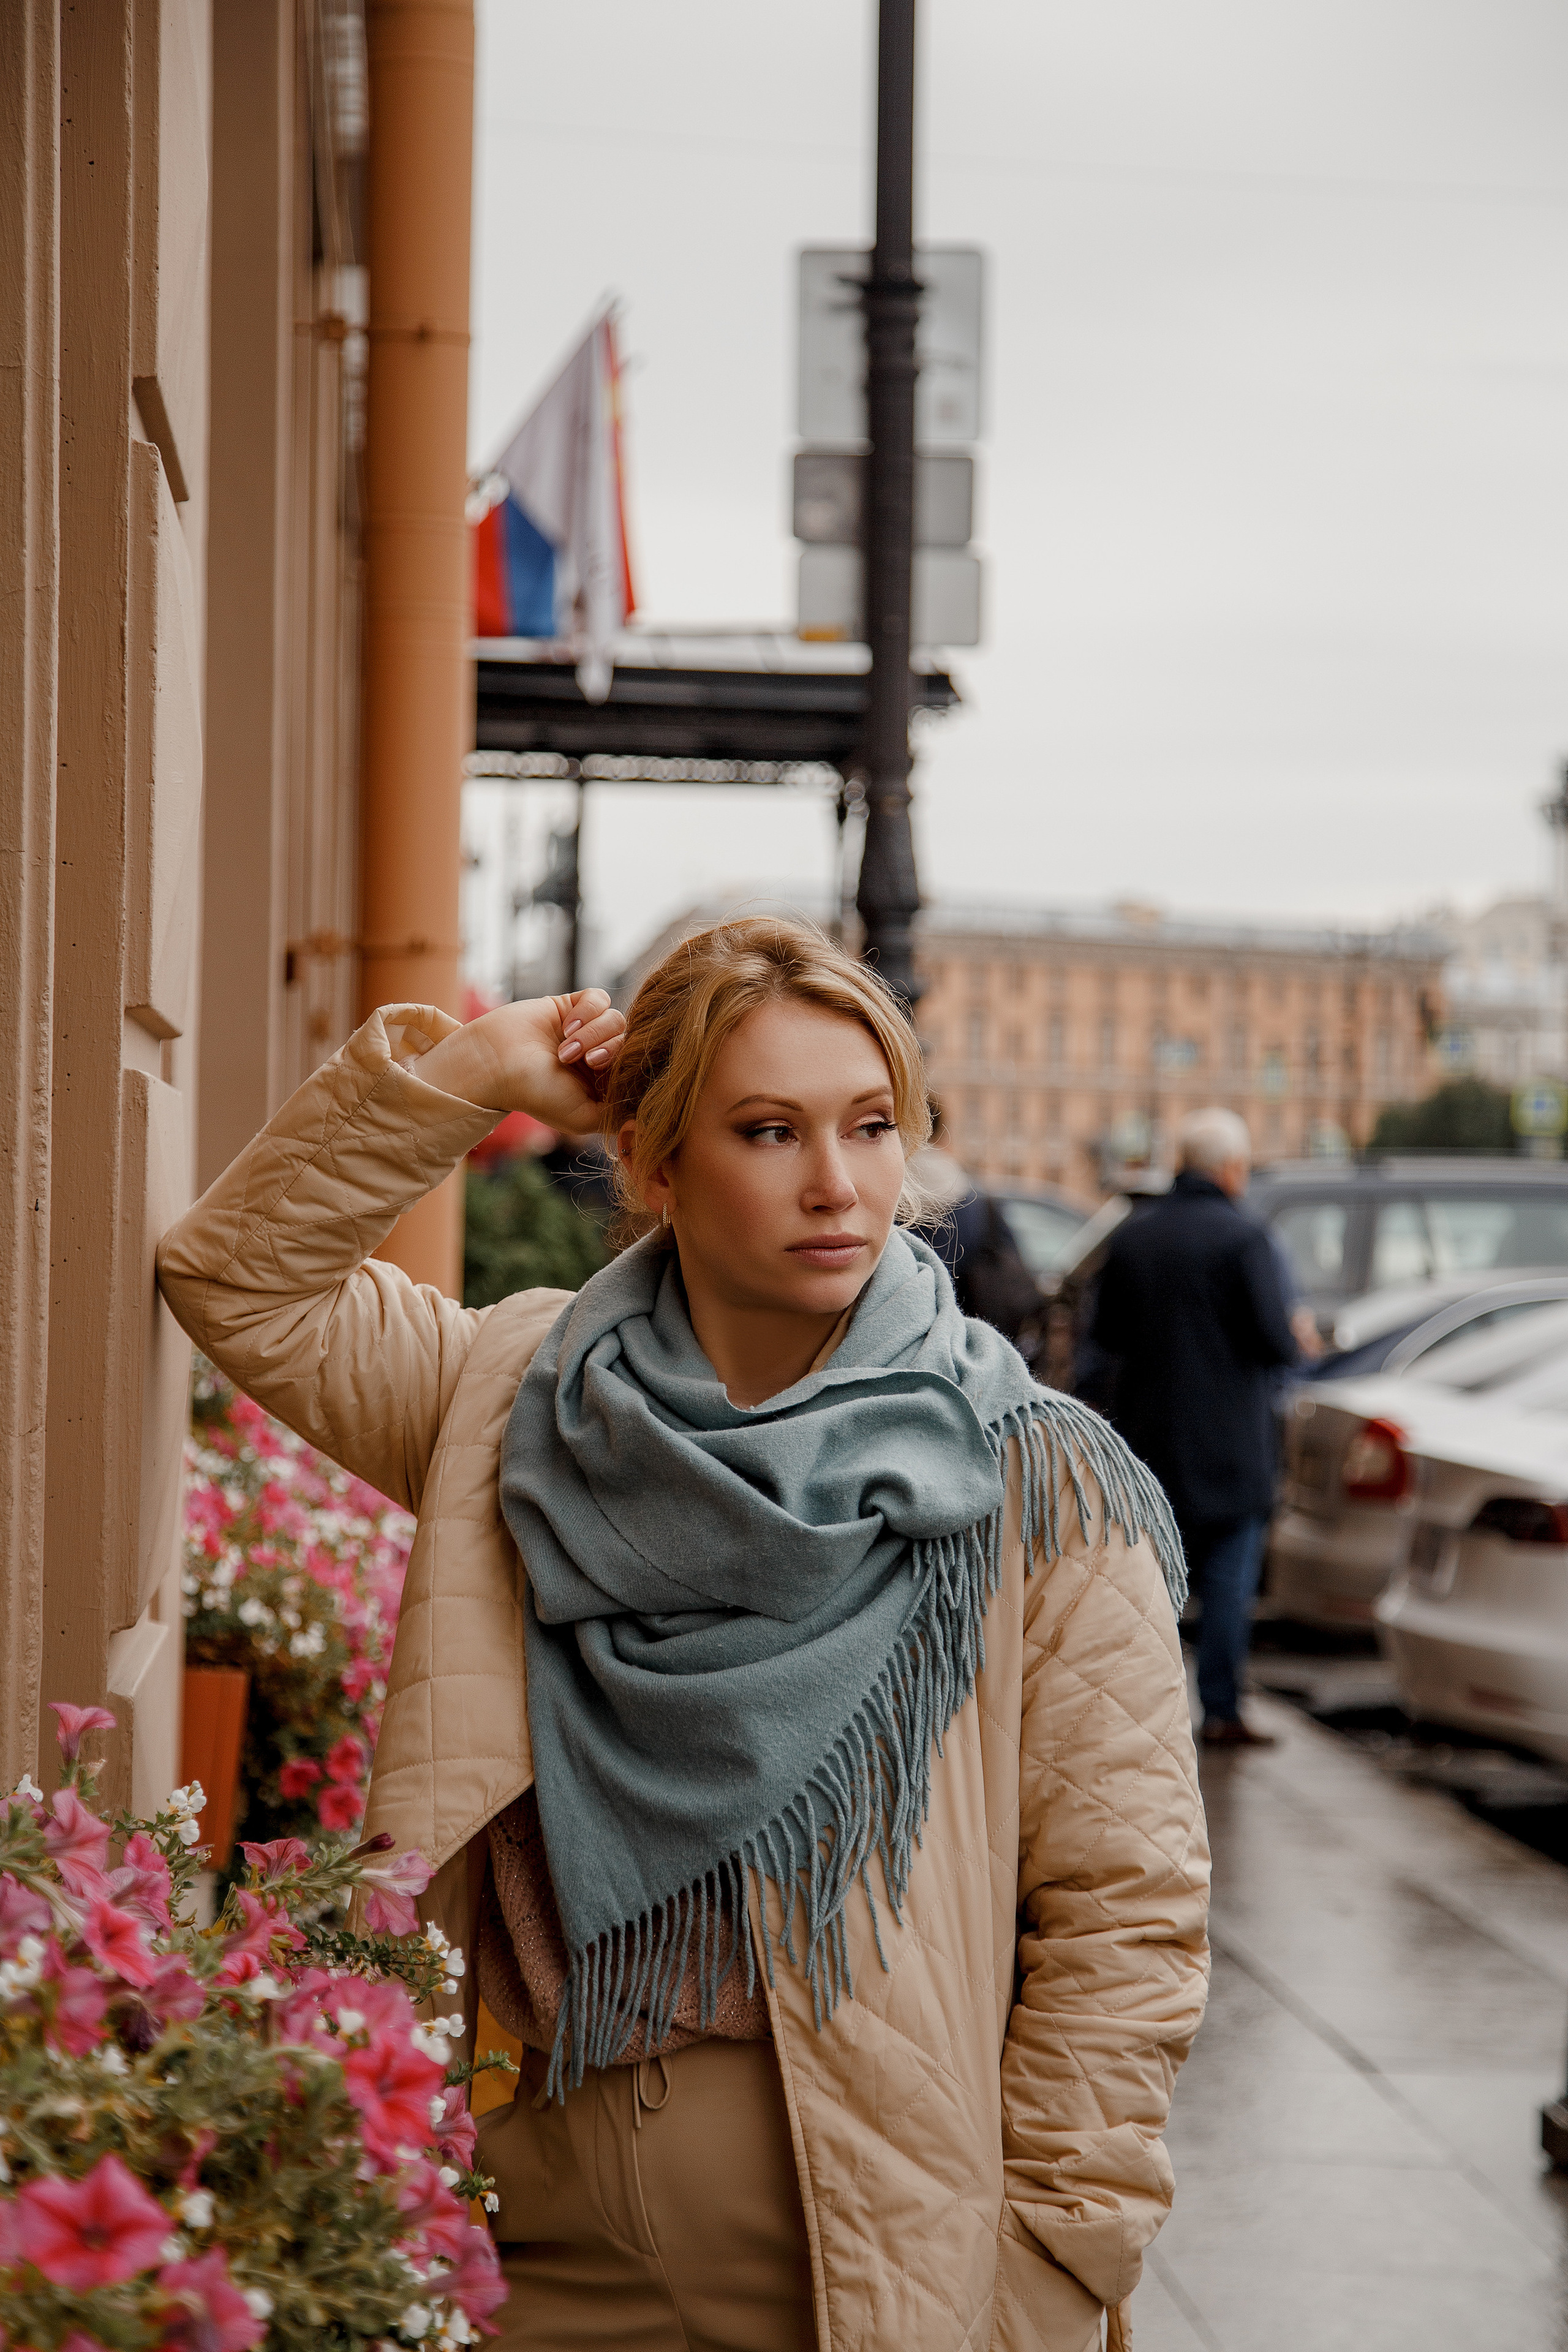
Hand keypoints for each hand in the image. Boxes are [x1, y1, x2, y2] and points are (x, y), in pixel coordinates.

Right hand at [415, 991, 626, 1134]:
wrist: (495, 1063)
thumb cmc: (536, 1094)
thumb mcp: (584, 1118)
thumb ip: (619, 1115)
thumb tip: (649, 1112)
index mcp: (604, 1084)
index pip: (638, 1068)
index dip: (630, 1068)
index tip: (606, 1076)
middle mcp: (599, 1057)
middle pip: (632, 1042)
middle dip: (612, 1050)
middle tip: (588, 1061)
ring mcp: (587, 1030)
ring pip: (618, 1019)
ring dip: (595, 1033)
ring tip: (567, 1049)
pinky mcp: (573, 1005)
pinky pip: (601, 998)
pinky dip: (588, 1011)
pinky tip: (567, 1026)